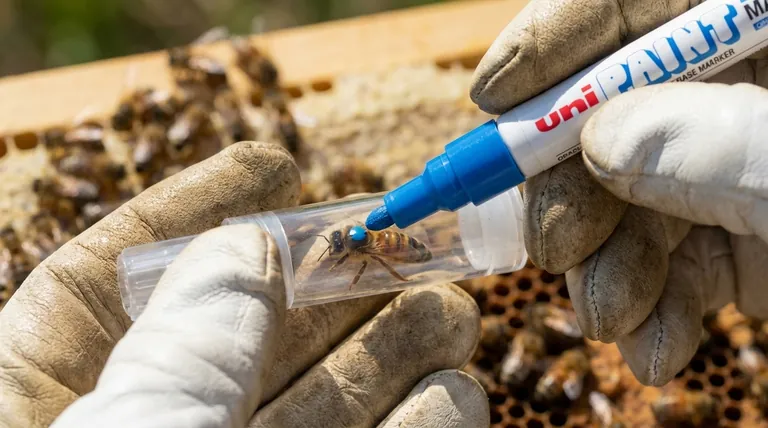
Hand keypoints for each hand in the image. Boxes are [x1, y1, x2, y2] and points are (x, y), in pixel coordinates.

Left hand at [0, 142, 487, 426]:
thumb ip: (184, 348)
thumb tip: (248, 247)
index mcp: (40, 403)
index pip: (107, 281)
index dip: (192, 212)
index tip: (269, 163)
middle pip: (243, 338)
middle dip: (328, 285)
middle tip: (401, 239)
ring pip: (317, 403)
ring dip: (390, 351)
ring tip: (450, 307)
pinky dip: (420, 425)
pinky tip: (455, 389)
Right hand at [471, 0, 767, 385]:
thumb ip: (737, 141)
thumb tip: (604, 140)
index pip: (640, 3)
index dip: (558, 40)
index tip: (493, 95)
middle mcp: (751, 84)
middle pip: (619, 110)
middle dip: (573, 186)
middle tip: (548, 246)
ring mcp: (746, 160)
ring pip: (636, 196)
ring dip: (606, 267)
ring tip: (610, 323)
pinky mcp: (752, 233)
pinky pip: (678, 259)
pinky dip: (654, 310)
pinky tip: (653, 350)